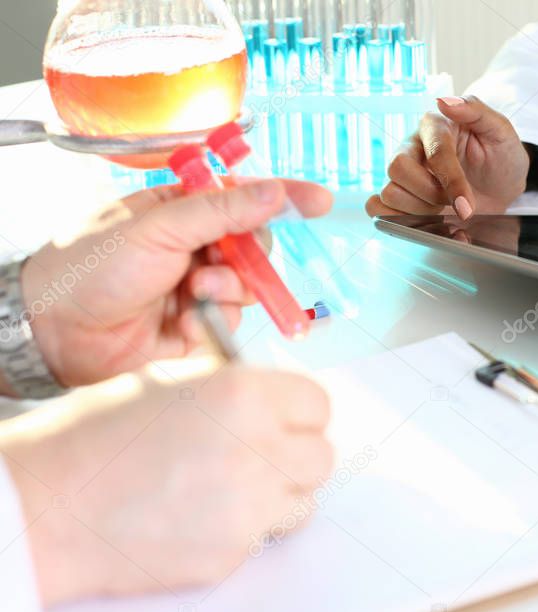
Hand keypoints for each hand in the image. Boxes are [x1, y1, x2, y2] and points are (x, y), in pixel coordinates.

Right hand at [2, 360, 332, 605]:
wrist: (50, 506)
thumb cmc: (95, 437)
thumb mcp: (171, 384)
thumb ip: (234, 389)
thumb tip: (272, 399)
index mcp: (244, 394)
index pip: (318, 404)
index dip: (299, 411)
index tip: (285, 418)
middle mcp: (258, 448)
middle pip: (320, 456)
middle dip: (295, 454)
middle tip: (260, 454)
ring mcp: (249, 507)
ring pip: (304, 500)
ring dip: (279, 493)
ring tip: (230, 487)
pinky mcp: (233, 553)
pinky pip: (264, 536)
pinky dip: (245, 528)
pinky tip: (201, 515)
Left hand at [21, 179, 332, 387]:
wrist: (57, 332)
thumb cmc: (90, 267)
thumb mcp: (159, 227)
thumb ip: (223, 211)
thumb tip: (275, 192)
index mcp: (179, 209)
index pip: (243, 196)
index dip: (282, 197)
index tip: (318, 201)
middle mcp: (190, 246)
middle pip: (254, 247)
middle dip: (247, 258)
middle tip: (224, 263)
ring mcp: (193, 286)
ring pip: (245, 287)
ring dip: (226, 290)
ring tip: (193, 295)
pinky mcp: (194, 325)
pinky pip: (229, 321)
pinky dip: (213, 322)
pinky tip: (183, 322)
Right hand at [366, 96, 529, 219]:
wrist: (502, 187)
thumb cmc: (501, 157)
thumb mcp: (501, 131)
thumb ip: (476, 110)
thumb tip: (445, 101)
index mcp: (436, 125)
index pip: (434, 152)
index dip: (451, 182)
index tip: (467, 206)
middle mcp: (414, 146)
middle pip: (398, 168)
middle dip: (430, 194)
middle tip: (455, 202)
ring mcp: (405, 172)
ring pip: (390, 191)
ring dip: (419, 209)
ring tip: (443, 207)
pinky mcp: (401, 194)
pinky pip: (378, 206)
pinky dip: (396, 217)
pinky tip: (422, 217)